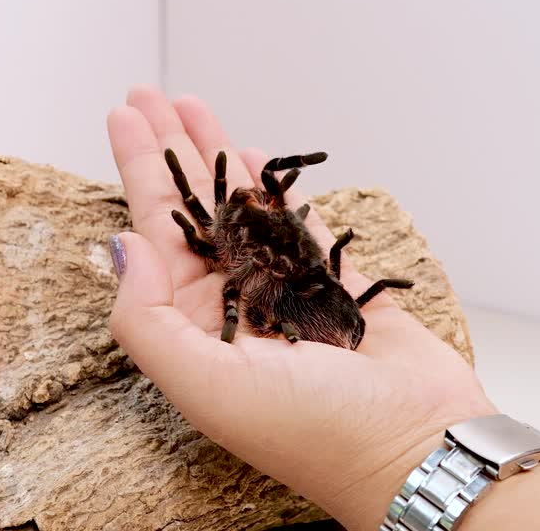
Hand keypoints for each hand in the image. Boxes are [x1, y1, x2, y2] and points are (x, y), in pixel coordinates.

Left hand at [105, 86, 495, 529]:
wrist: (417, 446)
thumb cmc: (314, 432)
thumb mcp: (207, 386)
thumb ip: (149, 319)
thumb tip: (122, 244)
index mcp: (196, 329)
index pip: (156, 235)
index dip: (139, 172)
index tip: (123, 117)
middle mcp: (236, 305)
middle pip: (190, 210)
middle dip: (169, 151)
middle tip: (147, 93)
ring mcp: (286, 290)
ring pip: (241, 207)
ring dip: (215, 157)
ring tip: (192, 106)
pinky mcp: (336, 283)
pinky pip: (297, 224)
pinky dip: (274, 190)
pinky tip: (251, 159)